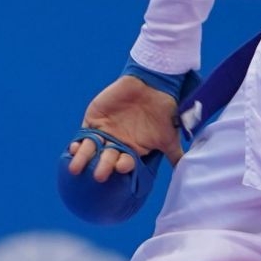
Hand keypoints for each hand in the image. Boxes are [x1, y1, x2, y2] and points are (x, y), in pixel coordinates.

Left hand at [66, 75, 181, 182]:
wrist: (152, 84)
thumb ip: (175, 155)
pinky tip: (73, 148)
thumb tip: (186, 173)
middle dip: (102, 167)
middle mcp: (118, 144)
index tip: (123, 167)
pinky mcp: (94, 119)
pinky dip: (79, 141)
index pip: (125, 163)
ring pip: (92, 149)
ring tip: (75, 168)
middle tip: (98, 175)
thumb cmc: (163, 111)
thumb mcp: (170, 136)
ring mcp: (105, 132)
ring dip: (83, 158)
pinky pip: (84, 133)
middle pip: (106, 159)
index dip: (123, 166)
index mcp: (133, 150)